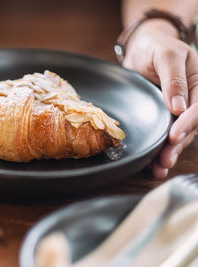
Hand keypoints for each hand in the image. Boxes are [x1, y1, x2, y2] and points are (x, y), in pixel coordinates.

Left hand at [123, 20, 197, 177]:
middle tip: (165, 159)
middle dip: (178, 144)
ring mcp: (178, 110)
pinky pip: (165, 134)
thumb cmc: (157, 47)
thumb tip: (179, 107)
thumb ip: (174, 79)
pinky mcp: (164, 117)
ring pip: (179, 135)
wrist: (142, 49)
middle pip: (191, 127)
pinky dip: (159, 148)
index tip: (174, 136)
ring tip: (158, 168)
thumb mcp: (167, 55)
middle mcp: (193, 100)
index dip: (188, 124)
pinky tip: (151, 163)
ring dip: (170, 152)